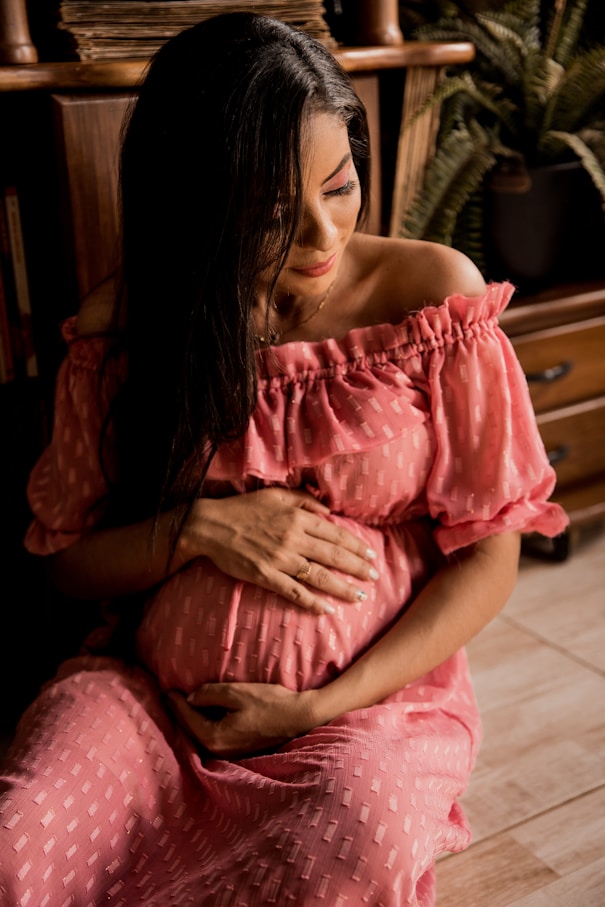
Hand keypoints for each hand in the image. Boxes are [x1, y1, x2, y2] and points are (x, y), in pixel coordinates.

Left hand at [166, 682, 315, 757]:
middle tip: (169, 696)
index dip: (176, 702)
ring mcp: (230, 753)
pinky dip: (205, 725)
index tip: (167, 690)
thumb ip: (210, 694)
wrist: (299, 717)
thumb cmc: (270, 703)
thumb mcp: (237, 692)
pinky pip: (214, 737)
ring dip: (192, 720)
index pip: (188, 718)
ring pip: (202, 735)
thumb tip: (192, 697)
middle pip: (192, 730)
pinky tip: (204, 714)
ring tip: (183, 704)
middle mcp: (219, 750)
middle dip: (180, 713)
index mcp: (215, 737)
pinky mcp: (239, 750)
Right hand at [176, 487, 378, 613]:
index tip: (370, 554)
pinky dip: (312, 602)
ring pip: (319, 576)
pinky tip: (327, 609)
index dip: (355, 545)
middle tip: (375, 577)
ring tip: (360, 596)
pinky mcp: (265, 576)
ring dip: (342, 587)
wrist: (209, 526)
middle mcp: (293, 538)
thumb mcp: (275, 495)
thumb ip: (303, 500)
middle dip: (357, 567)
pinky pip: (294, 592)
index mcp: (297, 517)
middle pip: (333, 555)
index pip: (335, 533)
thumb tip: (327, 509)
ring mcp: (280, 558)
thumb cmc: (242, 508)